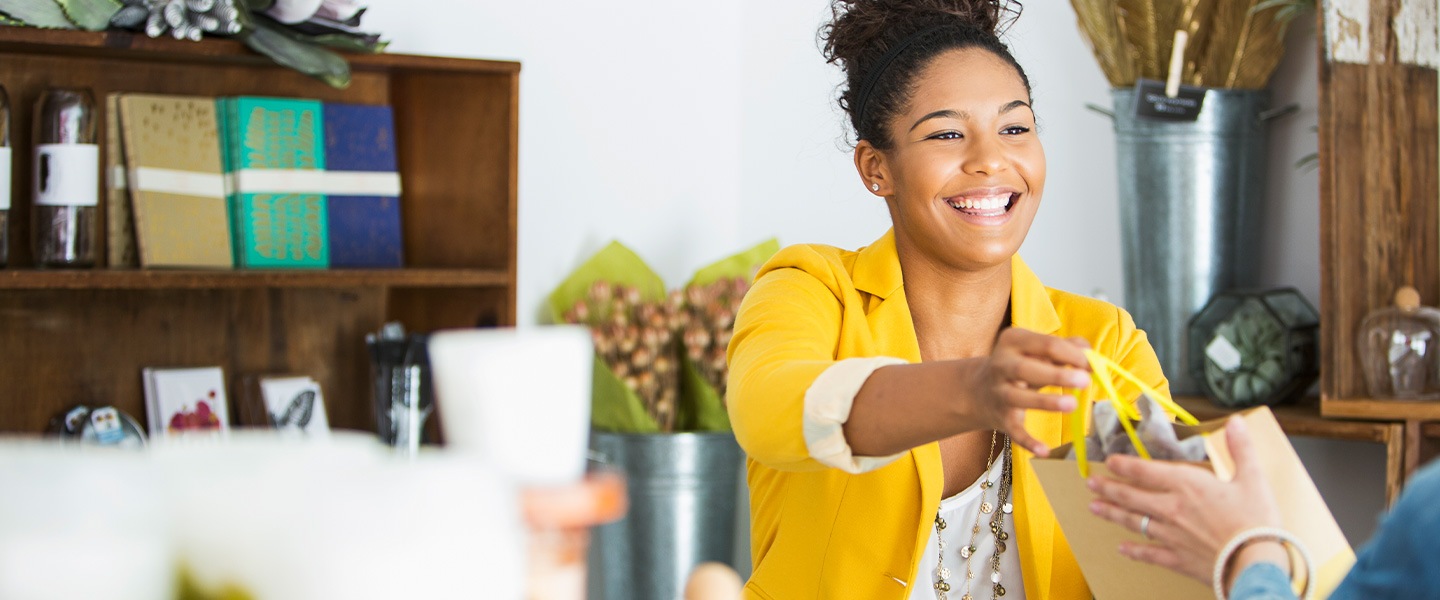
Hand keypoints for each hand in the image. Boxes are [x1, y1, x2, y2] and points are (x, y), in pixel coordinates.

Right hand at [968, 328, 1090, 455]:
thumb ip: (1066, 348)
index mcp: (1013, 341)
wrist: (979, 390)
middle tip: (1084, 380)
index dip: (1073, 355)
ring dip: (1045, 401)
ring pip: (1020, 397)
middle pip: (1028, 368)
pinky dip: (1028, 441)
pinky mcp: (1001, 418)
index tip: (1094, 366)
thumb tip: (1091, 356)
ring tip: (1072, 404)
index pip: (1047, 344)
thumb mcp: (1037, 351)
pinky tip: (1044, 451)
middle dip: (1057, 375)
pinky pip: (1014, 430)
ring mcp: (999, 392)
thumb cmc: (1021, 366)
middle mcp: (1001, 365)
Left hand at [1086, 416, 1285, 587]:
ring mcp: (1172, 535)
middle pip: (1132, 496)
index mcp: (1187, 485)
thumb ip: (1241, 448)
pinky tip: (1122, 548)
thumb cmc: (1256, 521)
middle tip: (1091, 483)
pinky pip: (1149, 554)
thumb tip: (1236, 422)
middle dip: (1109, 488)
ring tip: (1094, 508)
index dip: (1124, 465)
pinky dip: (1133, 551)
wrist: (1256, 562)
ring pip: (1134, 522)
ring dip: (1112, 514)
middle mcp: (1172, 508)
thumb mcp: (1253, 478)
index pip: (1146, 471)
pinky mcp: (1178, 559)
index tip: (1109, 461)